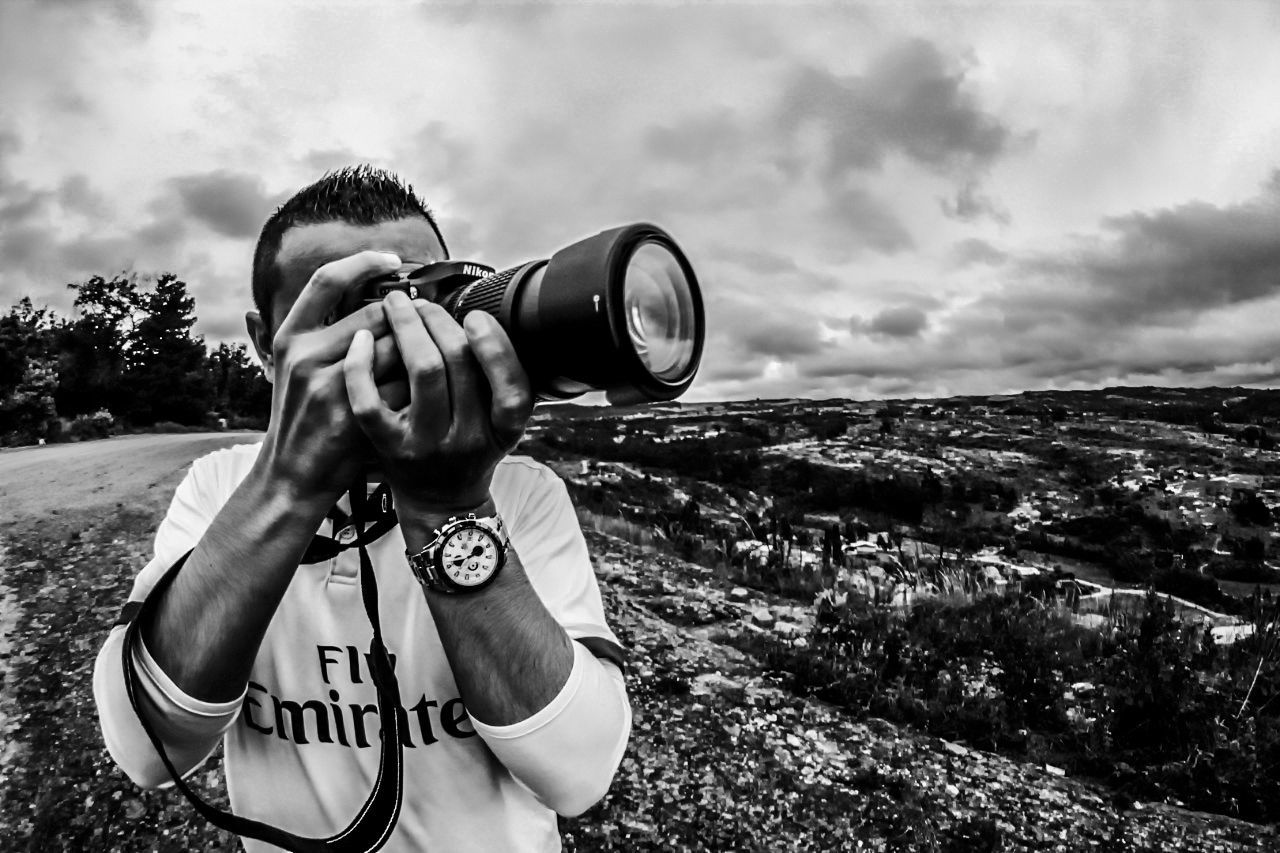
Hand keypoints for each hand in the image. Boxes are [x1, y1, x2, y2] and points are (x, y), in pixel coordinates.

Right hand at [261, 251, 412, 499]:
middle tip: (431, 317)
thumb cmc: (304, 418)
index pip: (327, 280)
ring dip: (421, 349)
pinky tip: (432, 388)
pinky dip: (422, 384)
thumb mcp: (298, 369)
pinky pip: (404, 385)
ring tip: (436, 353)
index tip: (393, 259)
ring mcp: (329, 385)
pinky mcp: (355, 414)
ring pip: (397, 347)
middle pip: (376, 314)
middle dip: (409, 316)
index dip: (363, 262)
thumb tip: (378, 297)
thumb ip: (328, 334)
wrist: (293, 476)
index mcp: (291, 337)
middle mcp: (306, 355)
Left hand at [341, 290, 533, 510]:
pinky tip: (363, 339)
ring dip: (407, 327)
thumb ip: (498, 381)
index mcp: (502, 429)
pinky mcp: (389, 447)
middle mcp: (468, 438)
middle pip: (460, 363)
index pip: (512, 387)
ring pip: (422, 372)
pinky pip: (371, 401)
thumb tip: (474, 317)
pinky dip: (364, 365)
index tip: (475, 316)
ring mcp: (426, 444)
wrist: (440, 501)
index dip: (495, 346)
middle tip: (422, 302)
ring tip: (395, 305)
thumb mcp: (500, 424)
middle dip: (439, 320)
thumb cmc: (469, 451)